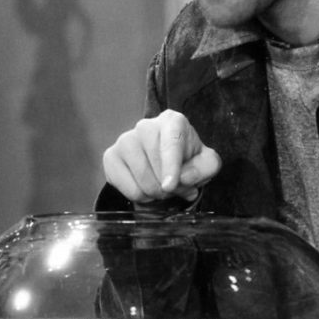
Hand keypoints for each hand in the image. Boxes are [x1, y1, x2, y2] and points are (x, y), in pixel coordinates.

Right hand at [101, 110, 220, 202]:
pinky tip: (146, 185)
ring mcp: (124, 140)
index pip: (170, 143)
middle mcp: (145, 126)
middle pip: (156, 168)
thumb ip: (205, 168)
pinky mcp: (110, 157)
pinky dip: (141, 197)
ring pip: (142, 182)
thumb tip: (182, 178)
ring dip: (156, 194)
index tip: (170, 185)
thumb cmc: (187, 159)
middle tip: (176, 186)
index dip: (170, 166)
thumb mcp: (207, 163)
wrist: (165, 163)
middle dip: (170, 188)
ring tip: (162, 186)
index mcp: (172, 121)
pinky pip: (129, 190)